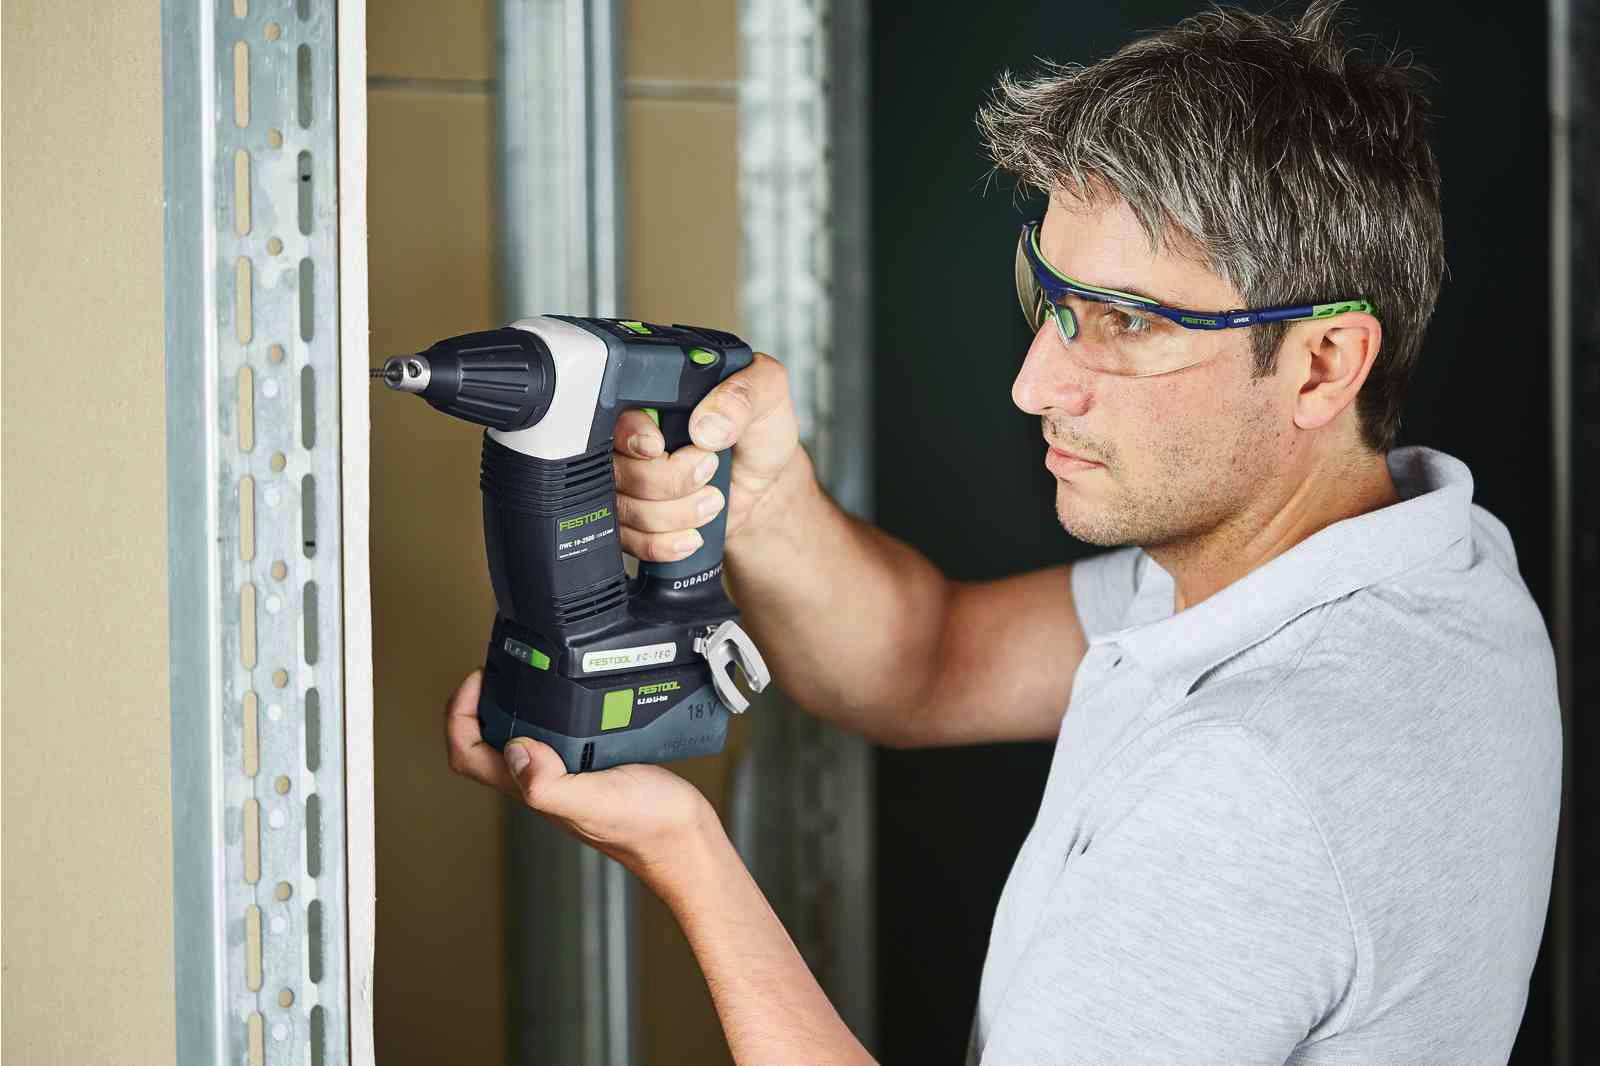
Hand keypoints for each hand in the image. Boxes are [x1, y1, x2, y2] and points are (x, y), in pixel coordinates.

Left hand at [443, 670, 715, 883]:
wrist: (685, 836)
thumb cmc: (644, 828)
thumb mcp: (593, 801)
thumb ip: (549, 784)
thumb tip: (516, 749)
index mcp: (532, 790)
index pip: (469, 755)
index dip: (460, 716)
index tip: (480, 680)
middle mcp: (542, 780)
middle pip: (488, 740)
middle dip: (483, 701)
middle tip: (496, 667)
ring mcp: (567, 770)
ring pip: (523, 733)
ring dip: (517, 702)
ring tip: (527, 671)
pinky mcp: (593, 760)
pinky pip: (561, 730)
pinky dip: (558, 707)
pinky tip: (575, 691)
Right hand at [611, 352, 801, 562]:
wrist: (765, 481)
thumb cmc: (760, 432)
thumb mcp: (768, 395)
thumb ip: (742, 397)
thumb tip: (707, 423)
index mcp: (656, 401)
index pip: (616, 417)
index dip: (632, 436)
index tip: (658, 446)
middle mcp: (635, 441)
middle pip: (618, 469)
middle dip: (670, 480)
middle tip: (709, 469)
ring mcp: (632, 482)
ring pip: (626, 508)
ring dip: (675, 514)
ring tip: (713, 500)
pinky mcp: (637, 520)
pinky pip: (631, 541)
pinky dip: (664, 543)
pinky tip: (691, 534)